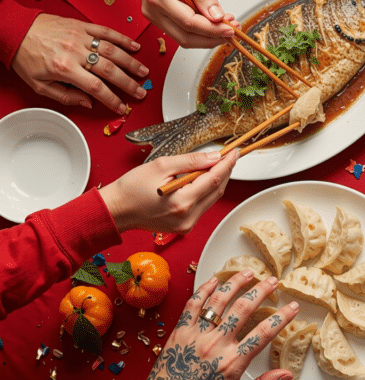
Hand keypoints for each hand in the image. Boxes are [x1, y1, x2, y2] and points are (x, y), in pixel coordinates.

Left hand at [11, 14, 146, 113]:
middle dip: (128, 83)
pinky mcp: (81, 25)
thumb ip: (64, 96)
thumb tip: (87, 102)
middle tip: (140, 92)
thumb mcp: (39, 84)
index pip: (96, 87)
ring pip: (113, 51)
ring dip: (131, 62)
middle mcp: (75, 52)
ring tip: (143, 72)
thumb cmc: (24, 55)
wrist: (14, 29)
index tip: (121, 106)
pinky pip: (106, 32)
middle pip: (110, 70)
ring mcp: (80, 37)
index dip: (112, 99)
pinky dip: (122, 39)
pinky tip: (134, 46)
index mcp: (64, 68)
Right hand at [99, 150, 236, 233]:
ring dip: (217, 181)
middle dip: (225, 171)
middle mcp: (188, 217)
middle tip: (230, 156)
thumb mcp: (161, 166)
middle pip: (217, 190)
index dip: (227, 164)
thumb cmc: (131, 189)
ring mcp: (187, 224)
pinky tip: (204, 179)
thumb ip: (191, 161)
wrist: (116, 210)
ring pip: (212, 198)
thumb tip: (214, 157)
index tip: (234, 152)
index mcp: (182, 202)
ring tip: (218, 164)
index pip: (214, 179)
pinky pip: (203, 206)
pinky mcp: (185, 226)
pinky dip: (207, 191)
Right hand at [125, 0, 234, 47]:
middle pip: (186, 38)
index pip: (190, 24)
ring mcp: (155, 16)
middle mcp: (154, 12)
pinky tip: (212, 23)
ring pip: (184, 38)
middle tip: (232, 31)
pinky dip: (199, 31)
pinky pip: (181, 31)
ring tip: (225, 26)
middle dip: (212, 38)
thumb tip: (216, 16)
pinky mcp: (159, 17)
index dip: (213, 30)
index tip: (231, 29)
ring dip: (207, 37)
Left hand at [140, 273, 298, 379]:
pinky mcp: (180, 332)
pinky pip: (193, 305)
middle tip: (273, 281)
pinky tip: (214, 280)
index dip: (282, 317)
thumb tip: (286, 375)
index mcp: (232, 362)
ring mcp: (196, 335)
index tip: (292, 307)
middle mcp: (215, 344)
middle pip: (243, 308)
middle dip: (261, 291)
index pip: (264, 333)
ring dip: (235, 283)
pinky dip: (204, 290)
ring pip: (219, 301)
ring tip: (248, 273)